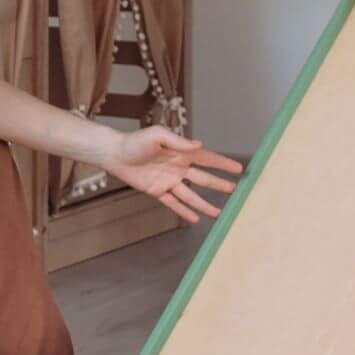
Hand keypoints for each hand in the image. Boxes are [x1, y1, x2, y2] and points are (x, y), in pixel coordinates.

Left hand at [106, 126, 242, 224]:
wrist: (115, 154)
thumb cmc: (135, 141)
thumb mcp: (158, 136)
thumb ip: (178, 142)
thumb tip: (199, 145)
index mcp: (182, 152)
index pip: (208, 159)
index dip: (223, 164)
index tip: (239, 169)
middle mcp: (179, 168)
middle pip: (204, 179)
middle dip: (220, 185)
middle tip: (235, 191)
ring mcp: (169, 181)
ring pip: (191, 195)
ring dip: (205, 204)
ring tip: (219, 213)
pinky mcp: (158, 191)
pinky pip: (174, 203)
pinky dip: (184, 211)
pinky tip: (195, 218)